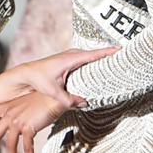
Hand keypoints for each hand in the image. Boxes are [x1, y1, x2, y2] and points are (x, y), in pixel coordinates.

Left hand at [0, 47, 117, 108]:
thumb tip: (85, 103)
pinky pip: (87, 61)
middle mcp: (72, 56)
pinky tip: (103, 69)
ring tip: (119, 62)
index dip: (107, 52)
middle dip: (110, 55)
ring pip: (91, 57)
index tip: (120, 50)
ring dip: (103, 59)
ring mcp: (71, 58)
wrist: (26, 74)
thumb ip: (68, 99)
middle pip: (95, 54)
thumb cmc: (37, 79)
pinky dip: (96, 62)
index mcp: (70, 59)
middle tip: (126, 58)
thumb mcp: (52, 91)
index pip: (93, 55)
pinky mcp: (70, 63)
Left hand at [0, 92, 68, 152]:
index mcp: (7, 107)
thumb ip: (23, 113)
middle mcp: (10, 114)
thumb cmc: (45, 97)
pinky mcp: (28, 127)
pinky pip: (27, 148)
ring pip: (9, 145)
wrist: (56, 93)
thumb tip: (24, 122)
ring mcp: (18, 121)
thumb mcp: (29, 104)